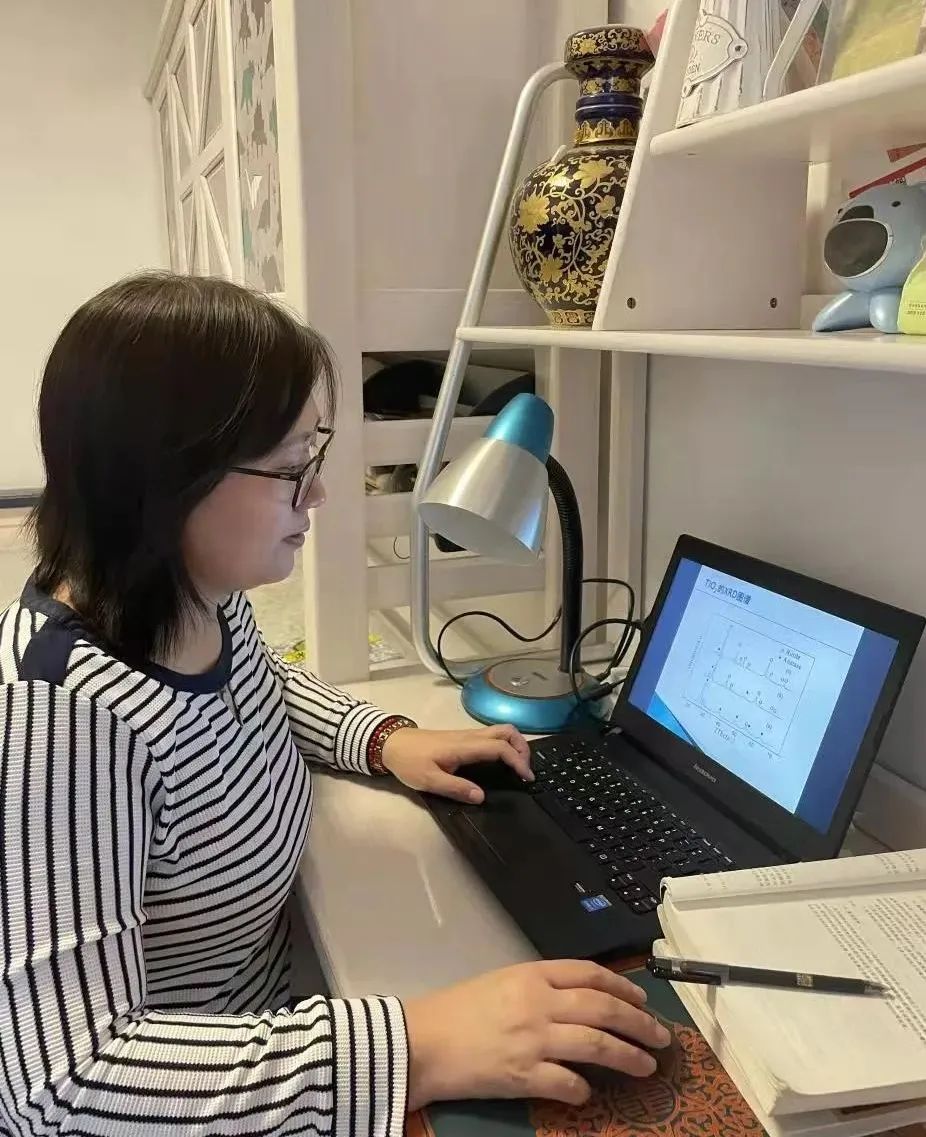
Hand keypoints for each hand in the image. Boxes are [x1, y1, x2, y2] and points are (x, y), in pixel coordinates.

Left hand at [381, 724, 531, 802]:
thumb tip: (481, 797)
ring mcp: (467, 735)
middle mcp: (470, 736)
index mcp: (464, 746)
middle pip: (506, 731)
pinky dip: (504, 746)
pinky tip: (502, 763)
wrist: (391, 743)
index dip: (518, 761)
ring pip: (500, 731)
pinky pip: (492, 737)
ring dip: (515, 746)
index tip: (526, 778)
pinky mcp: (463, 738)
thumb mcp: (429, 780)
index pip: (500, 747)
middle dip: (522, 748)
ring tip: (517, 768)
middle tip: (525, 771)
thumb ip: (456, 788)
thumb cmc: (409, 761)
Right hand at [404, 960, 670, 1110]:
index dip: (623, 987)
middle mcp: (538, 1002)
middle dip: (639, 1022)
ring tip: (647, 1066)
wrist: (422, 1040)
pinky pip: (568, 1083)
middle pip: (603, 1008)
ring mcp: (533, 1039)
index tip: (642, 1001)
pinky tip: (590, 1095)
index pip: (590, 974)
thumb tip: (581, 999)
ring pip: (596, 1045)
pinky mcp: (523, 1075)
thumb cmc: (458, 1009)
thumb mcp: (501, 981)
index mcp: (532, 974)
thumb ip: (539, 986)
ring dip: (628, 1056)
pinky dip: (584, 1089)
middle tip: (661, 1036)